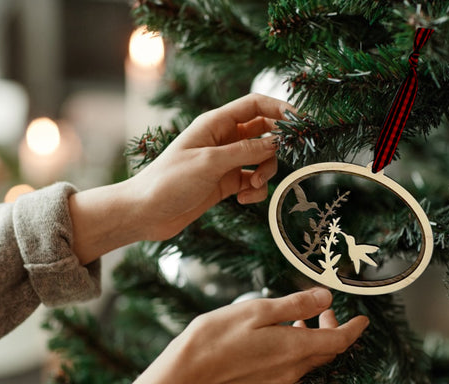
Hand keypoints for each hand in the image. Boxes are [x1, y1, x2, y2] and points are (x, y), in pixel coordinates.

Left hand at [69, 93, 292, 264]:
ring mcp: (225, 162)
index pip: (255, 105)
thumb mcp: (210, 162)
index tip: (301, 122)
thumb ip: (245, 151)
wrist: (147, 212)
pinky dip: (254, 191)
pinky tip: (243, 199)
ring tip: (251, 187)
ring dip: (265, 173)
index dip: (280, 108)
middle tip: (277, 162)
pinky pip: (252, 181)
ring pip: (261, 159)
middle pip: (264, 132)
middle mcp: (223, 140)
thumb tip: (277, 142)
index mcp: (215, 124)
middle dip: (274, 148)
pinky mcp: (225, 183)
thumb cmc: (170, 181)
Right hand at [116, 288, 368, 383]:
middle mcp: (290, 371)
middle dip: (330, 329)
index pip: (338, 341)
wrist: (186, 375)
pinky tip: (276, 339)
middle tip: (323, 309)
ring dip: (310, 340)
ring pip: (306, 361)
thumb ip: (295, 305)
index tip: (364, 320)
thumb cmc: (218, 337)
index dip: (354, 329)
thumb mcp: (258, 311)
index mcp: (294, 350)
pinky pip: (289, 370)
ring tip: (298, 320)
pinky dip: (293, 352)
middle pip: (324, 352)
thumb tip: (325, 297)